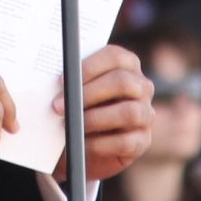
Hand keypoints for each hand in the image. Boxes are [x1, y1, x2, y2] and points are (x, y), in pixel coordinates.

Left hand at [49, 45, 154, 183]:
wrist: (83, 142)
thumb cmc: (77, 107)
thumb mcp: (74, 90)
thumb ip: (71, 81)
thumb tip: (54, 81)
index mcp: (127, 65)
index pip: (115, 56)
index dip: (88, 67)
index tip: (62, 80)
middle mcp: (142, 87)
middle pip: (122, 82)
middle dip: (88, 94)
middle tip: (59, 105)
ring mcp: (146, 114)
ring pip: (129, 112)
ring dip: (95, 119)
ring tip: (72, 125)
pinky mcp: (142, 140)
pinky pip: (126, 142)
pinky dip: (100, 144)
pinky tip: (82, 143)